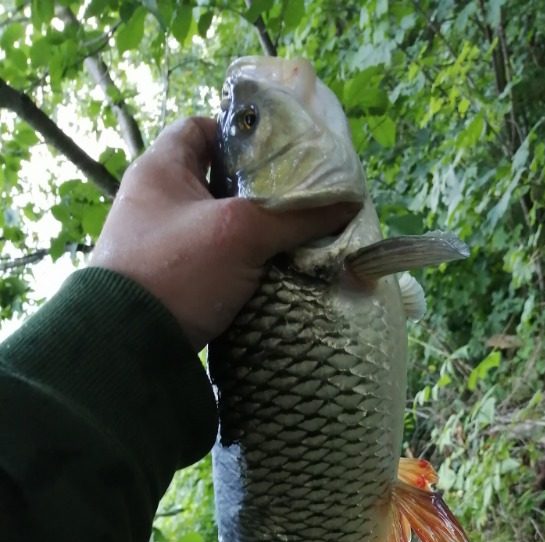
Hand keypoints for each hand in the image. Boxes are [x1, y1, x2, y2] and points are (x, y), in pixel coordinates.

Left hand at [90, 117, 356, 350]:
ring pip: (220, 225)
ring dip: (255, 231)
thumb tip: (347, 203)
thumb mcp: (242, 233)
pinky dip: (243, 264)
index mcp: (161, 169)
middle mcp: (157, 200)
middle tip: (300, 199)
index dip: (240, 133)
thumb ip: (295, 216)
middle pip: (217, 180)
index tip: (280, 151)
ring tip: (297, 237)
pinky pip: (215, 262)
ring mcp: (162, 244)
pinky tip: (274, 273)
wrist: (131, 345)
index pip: (201, 128)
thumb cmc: (179, 269)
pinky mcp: (172, 281)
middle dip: (259, 189)